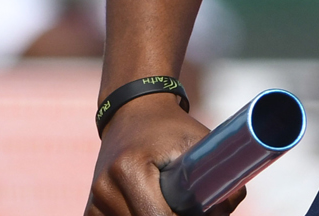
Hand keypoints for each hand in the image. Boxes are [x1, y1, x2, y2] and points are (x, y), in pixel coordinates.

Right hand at [85, 98, 244, 215]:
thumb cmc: (170, 127)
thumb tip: (228, 209)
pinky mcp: (90, 210)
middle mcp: (105, 187)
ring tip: (172, 203)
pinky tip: (151, 206)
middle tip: (190, 207)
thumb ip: (221, 176)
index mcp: (129, 169)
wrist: (132, 113)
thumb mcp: (199, 142)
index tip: (201, 211)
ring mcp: (94, 201)